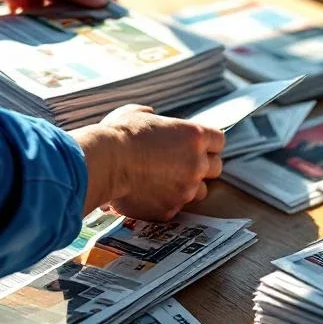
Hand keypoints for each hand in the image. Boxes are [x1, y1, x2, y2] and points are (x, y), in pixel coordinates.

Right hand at [72, 105, 224, 220]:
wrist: (103, 164)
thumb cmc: (118, 135)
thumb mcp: (137, 113)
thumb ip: (154, 118)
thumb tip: (152, 118)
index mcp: (194, 136)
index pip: (219, 141)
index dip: (208, 144)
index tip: (196, 146)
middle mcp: (196, 164)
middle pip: (216, 168)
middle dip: (203, 166)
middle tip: (183, 165)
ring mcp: (186, 190)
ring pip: (201, 192)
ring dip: (189, 187)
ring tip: (166, 182)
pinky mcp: (171, 209)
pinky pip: (176, 207)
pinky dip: (166, 202)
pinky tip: (149, 194)